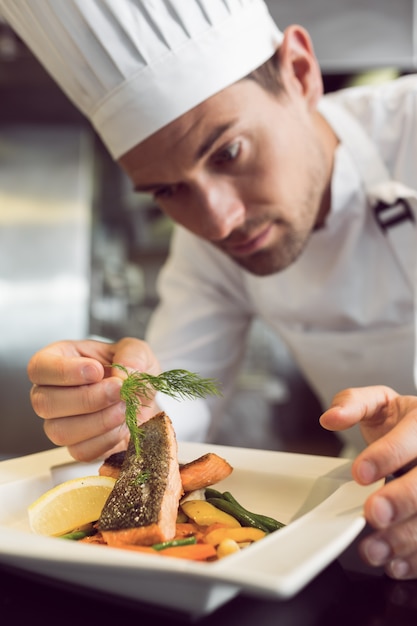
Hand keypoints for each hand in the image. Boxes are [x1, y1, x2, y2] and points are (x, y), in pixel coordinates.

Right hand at [27, 337, 160, 461]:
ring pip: (60, 431)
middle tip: (118, 390)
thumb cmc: (130, 370)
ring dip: (98, 421)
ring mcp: (60, 423)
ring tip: (124, 408)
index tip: (96, 371)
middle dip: (87, 398)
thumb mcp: (137, 350)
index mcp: (57, 361)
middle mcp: (51, 393)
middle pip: (45, 403)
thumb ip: (132, 354)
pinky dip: (106, 439)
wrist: (145, 398)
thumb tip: (124, 374)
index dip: (64, 371)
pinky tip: (123, 425)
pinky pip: (81, 451)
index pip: (39, 368)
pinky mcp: (77, 447)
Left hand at [320, 385, 416, 579]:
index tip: (360, 473)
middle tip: (373, 513)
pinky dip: (415, 558)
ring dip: (405, 538)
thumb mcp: (379, 402)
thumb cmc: (402, 423)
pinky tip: (395, 563)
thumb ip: (353, 403)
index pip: (411, 439)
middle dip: (401, 500)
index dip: (385, 456)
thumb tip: (330, 418)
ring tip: (375, 549)